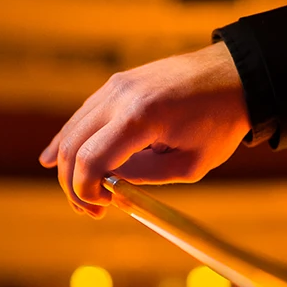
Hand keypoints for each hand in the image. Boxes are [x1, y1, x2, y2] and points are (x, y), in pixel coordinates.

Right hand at [39, 43, 250, 217]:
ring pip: (72, 130)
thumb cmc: (220, 122)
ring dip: (70, 166)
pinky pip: (82, 116)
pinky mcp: (116, 84)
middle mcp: (119, 96)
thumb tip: (110, 186)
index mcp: (141, 117)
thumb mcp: (189, 165)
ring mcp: (114, 86)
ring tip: (84, 194)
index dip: (86, 191)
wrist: (234, 75)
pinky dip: (68, 140)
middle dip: (73, 184)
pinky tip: (51, 159)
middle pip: (71, 146)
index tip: (103, 209)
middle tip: (91, 211)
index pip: (90, 160)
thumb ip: (144, 178)